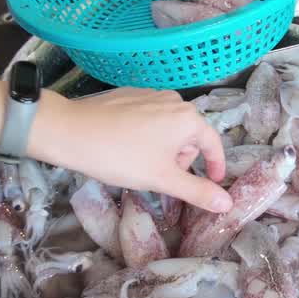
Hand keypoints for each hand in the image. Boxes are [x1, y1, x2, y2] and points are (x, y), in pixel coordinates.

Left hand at [30, 88, 232, 212]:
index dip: (215, 166)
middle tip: (159, 178)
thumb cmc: (121, 157)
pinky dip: (145, 134)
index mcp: (188, 118)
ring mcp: (150, 93)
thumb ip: (197, 191)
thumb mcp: (162, 179)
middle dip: (180, 159)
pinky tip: (125, 147)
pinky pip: (148, 116)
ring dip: (162, 148)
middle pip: (188, 136)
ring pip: (168, 127)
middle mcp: (174, 100)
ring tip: (139, 164)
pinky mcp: (129, 93)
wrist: (70, 131)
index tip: (213, 183)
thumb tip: (228, 204)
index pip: (213, 144)